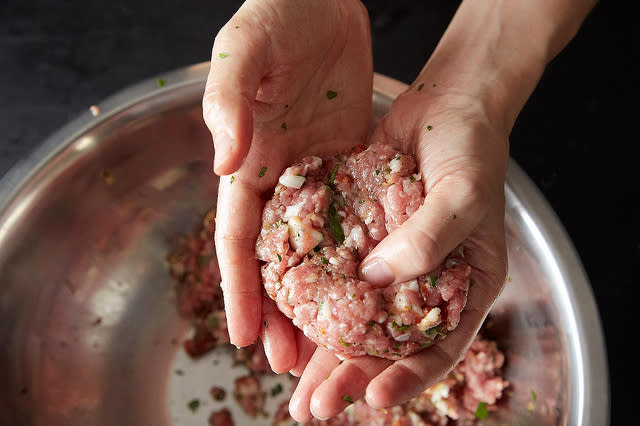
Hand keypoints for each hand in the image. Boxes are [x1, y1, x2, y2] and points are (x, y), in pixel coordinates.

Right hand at [202, 0, 372, 372]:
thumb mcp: (244, 48)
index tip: (244, 336)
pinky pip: (352, 218)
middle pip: (276, 257)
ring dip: (319, 295)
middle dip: (278, 309)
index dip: (239, 288)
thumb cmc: (277, 13)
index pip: (237, 238)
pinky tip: (367, 286)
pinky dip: (355, 256)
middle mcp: (279, 175)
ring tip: (329, 340)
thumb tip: (225, 164)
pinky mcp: (350, 161)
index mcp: (247, 158)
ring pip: (316, 248)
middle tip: (288, 360)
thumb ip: (228, 101)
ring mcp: (316, 172)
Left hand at [288, 84, 508, 420]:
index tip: (374, 398)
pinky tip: (288, 324)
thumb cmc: (472, 148)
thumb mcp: (463, 194)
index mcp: (463, 285)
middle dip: (351, 377)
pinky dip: (315, 302)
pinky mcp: (361, 238)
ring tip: (295, 387)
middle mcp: (423, 283)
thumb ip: (427, 240)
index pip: (438, 346)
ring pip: (355, 319)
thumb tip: (377, 280)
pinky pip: (336, 277)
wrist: (447, 102)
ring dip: (326, 353)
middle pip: (386, 344)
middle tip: (316, 409)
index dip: (408, 377)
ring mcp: (390, 262)